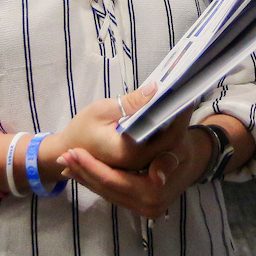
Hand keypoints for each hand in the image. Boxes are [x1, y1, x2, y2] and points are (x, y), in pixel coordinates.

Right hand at [45, 81, 187, 173]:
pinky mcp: (136, 165)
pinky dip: (162, 136)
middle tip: (187, 98)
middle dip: (180, 121)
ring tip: (179, 105)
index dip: (180, 116)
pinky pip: (156, 151)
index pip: (167, 136)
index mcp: (130, 152)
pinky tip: (166, 118)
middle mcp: (137, 164)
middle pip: (171, 144)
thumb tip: (155, 88)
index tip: (188, 97)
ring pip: (166, 149)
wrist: (66, 150)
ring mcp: (138, 167)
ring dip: (174, 128)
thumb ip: (131, 102)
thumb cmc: (81, 129)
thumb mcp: (102, 110)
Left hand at [57, 120, 210, 218]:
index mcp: (155, 192)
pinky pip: (110, 193)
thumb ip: (168, 161)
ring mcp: (141, 208)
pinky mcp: (136, 205)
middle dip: (83, 171)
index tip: (74, 151)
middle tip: (63, 155)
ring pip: (106, 192)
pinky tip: (79, 170)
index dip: (92, 167)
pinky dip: (94, 181)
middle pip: (107, 189)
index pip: (115, 180)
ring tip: (66, 161)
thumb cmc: (184, 147)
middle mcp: (148, 205)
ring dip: (85, 177)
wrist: (193, 160)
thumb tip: (158, 174)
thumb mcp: (180, 148)